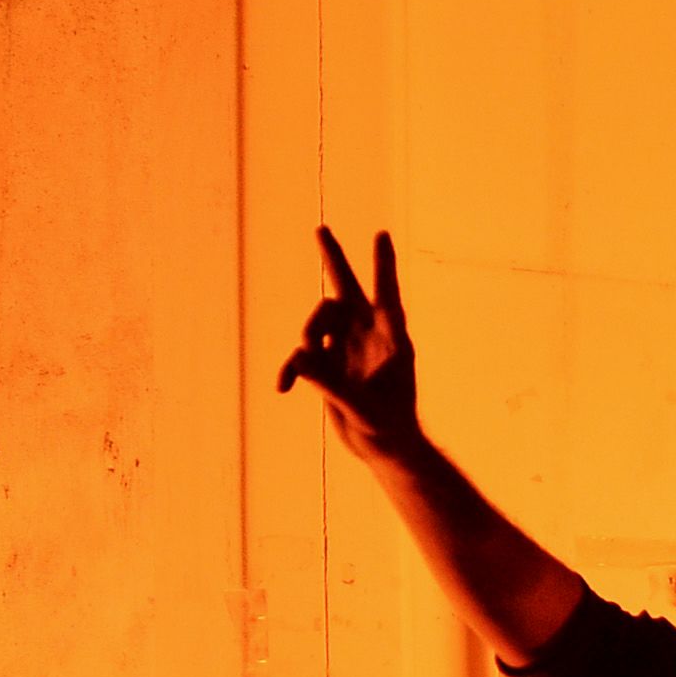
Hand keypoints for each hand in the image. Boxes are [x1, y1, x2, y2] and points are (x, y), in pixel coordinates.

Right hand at [277, 226, 422, 457]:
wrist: (382, 447)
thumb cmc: (389, 428)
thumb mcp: (363, 409)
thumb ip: (332, 383)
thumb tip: (301, 355)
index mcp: (392, 338)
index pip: (387, 295)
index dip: (383, 265)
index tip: (381, 235)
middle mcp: (368, 334)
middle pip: (347, 288)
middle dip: (333, 259)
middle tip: (321, 229)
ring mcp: (345, 345)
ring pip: (317, 320)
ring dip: (307, 336)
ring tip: (302, 368)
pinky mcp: (327, 362)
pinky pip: (302, 354)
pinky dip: (292, 368)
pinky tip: (283, 387)